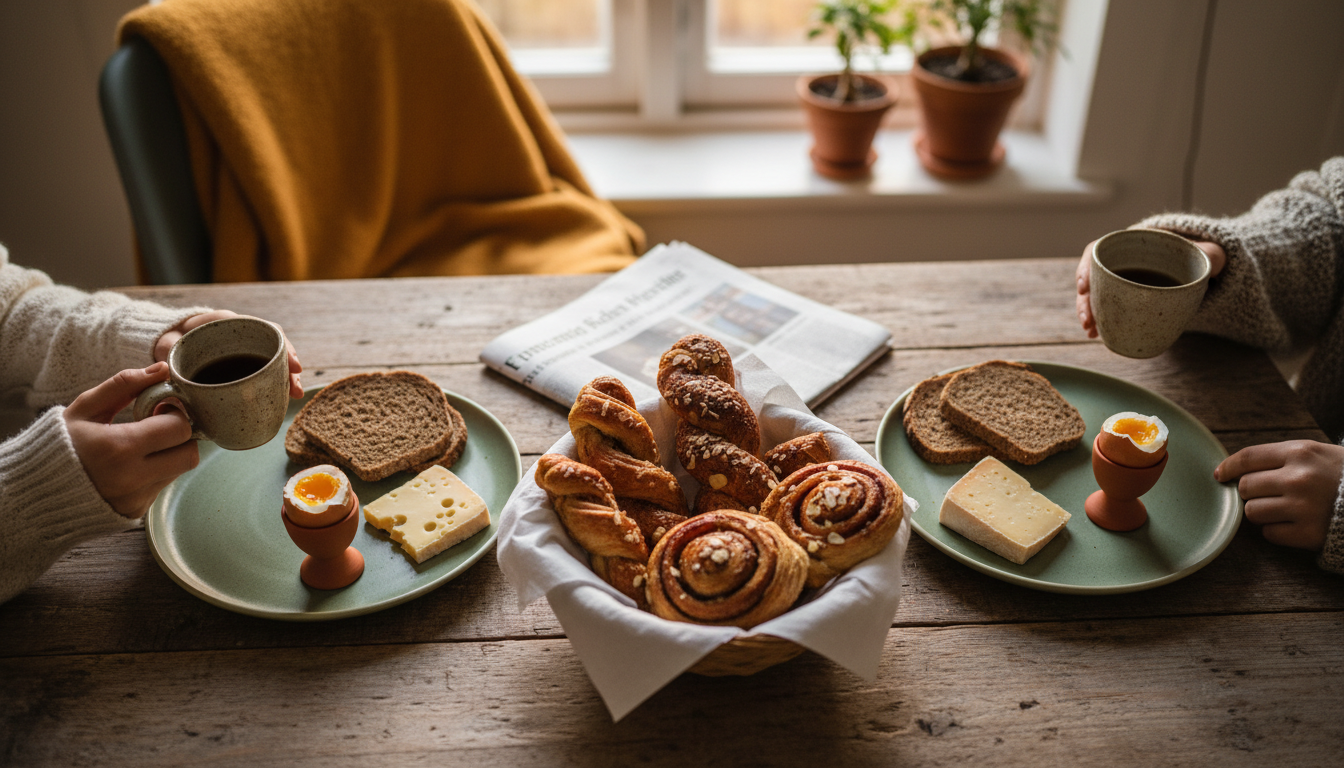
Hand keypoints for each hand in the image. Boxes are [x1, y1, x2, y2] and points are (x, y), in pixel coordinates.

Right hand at [64, 363, 199, 519]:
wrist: (38, 488)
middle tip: (159, 427)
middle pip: (189, 454)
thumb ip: (124, 385)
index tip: (160, 409)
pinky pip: (162, 486)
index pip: (179, 428)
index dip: (175, 414)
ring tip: (140, 447)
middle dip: (180, 437)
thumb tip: (162, 369)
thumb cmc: (62, 442)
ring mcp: (135, 498)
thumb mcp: (85, 408)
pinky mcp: (136, 512)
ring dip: (169, 455)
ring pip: (179, 471)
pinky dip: (155, 473)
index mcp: (118, 447)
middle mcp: (131, 478)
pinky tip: (131, 466)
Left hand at [156, 310, 304, 397]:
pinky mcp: (244, 367)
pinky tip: (284, 397)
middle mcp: (242, 336)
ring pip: (273, 360)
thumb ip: (167, 355)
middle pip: (274, 346)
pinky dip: (277, 383)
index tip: (293, 366)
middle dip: (291, 367)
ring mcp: (244, 352)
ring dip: (288, 377)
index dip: (282, 347)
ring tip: (295, 395)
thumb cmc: (170, 341)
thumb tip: (168, 374)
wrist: (168, 343)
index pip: (262, 329)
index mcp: (227, 324)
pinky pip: (265, 372)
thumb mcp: (166, 344)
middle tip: (297, 390)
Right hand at [1076, 237, 1227, 337]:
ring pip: (1095, 296)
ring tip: (1090, 332)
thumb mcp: (1203, 251)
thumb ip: (1210, 254)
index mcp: (1129, 245)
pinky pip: (1105, 308)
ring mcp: (1118, 281)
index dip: (1085, 268)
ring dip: (1088, 314)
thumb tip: (1212, 263)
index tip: (1083, 287)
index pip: (1097, 250)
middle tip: (1088, 320)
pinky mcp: (1122, 297)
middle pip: (1092, 278)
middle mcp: (1118, 262)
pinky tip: (1096, 334)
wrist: (1193, 266)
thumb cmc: (1192, 254)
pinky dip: (1099, 321)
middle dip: (1085, 301)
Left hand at [1215, 440, 1343, 549]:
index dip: (1228, 467)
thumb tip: (1239, 467)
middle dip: (1251, 492)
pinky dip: (1277, 532)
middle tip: (1268, 494)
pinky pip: (1270, 534)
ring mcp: (1303, 507)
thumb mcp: (1320, 453)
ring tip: (1284, 510)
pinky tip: (1294, 525)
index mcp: (1300, 452)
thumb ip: (1283, 457)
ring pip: (1253, 512)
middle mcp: (1298, 478)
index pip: (1248, 457)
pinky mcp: (1309, 534)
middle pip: (1246, 487)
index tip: (1220, 474)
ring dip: (1262, 513)